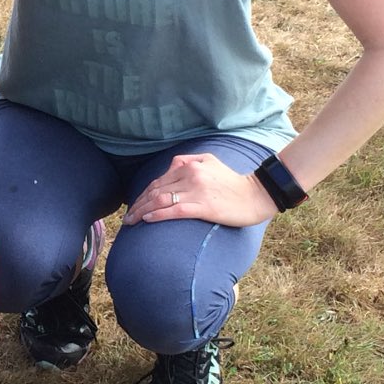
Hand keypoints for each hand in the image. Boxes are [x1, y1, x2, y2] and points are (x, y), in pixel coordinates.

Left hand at [122, 151, 277, 228]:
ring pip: (160, 200)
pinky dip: (157, 215)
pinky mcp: (203, 207)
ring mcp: (196, 191)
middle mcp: (191, 175)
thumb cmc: (233, 182)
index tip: (134, 205)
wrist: (256, 195)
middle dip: (138, 205)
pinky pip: (174, 210)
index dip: (143, 194)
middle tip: (127, 218)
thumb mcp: (211, 161)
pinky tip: (147, 220)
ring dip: (142, 211)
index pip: (159, 181)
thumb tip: (171, 166)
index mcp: (190, 165)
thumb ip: (189, 161)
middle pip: (156, 191)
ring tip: (131, 222)